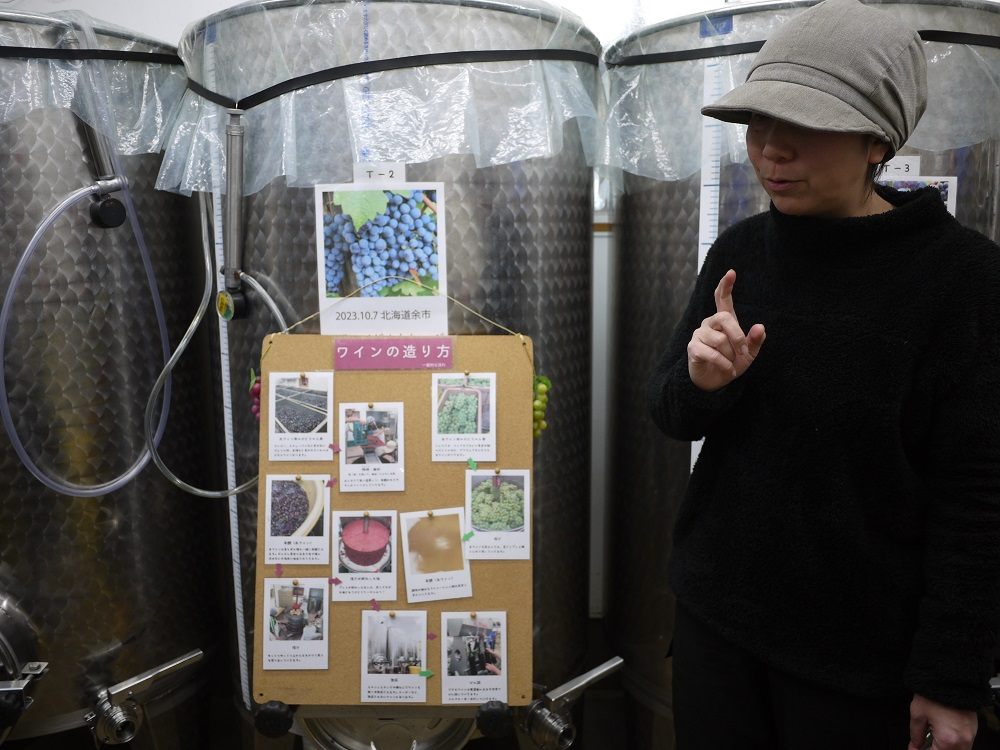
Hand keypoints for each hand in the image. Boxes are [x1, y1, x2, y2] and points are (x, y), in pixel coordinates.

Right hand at [687, 269, 765, 391]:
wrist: (716, 382)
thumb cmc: (732, 363)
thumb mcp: (748, 354)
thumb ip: (755, 341)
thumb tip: (760, 327)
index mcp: (724, 321)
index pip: (722, 298)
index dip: (725, 285)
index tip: (731, 272)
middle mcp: (709, 323)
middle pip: (724, 317)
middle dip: (737, 336)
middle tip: (743, 352)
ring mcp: (699, 334)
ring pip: (719, 339)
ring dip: (730, 355)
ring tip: (731, 363)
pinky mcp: (693, 348)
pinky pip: (711, 353)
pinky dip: (723, 364)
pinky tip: (726, 369)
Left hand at [908, 694, 976, 749]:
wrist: (949, 678)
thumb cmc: (933, 694)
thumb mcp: (918, 714)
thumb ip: (916, 735)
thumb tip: (915, 746)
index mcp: (948, 739)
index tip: (915, 749)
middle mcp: (963, 740)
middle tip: (923, 745)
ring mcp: (971, 735)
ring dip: (945, 748)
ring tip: (932, 740)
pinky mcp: (974, 729)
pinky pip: (964, 744)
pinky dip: (954, 743)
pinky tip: (942, 735)